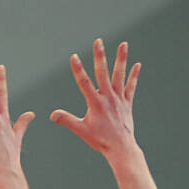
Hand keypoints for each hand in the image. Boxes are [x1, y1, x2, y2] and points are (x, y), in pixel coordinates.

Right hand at [49, 39, 140, 156]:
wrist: (121, 147)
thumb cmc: (100, 140)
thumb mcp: (81, 130)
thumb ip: (67, 120)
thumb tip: (52, 115)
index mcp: (95, 103)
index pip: (84, 82)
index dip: (78, 69)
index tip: (74, 56)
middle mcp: (108, 97)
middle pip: (103, 72)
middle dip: (99, 56)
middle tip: (98, 41)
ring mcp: (119, 99)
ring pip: (120, 75)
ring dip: (121, 59)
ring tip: (123, 44)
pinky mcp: (127, 103)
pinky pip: (131, 86)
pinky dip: (134, 76)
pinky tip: (137, 64)